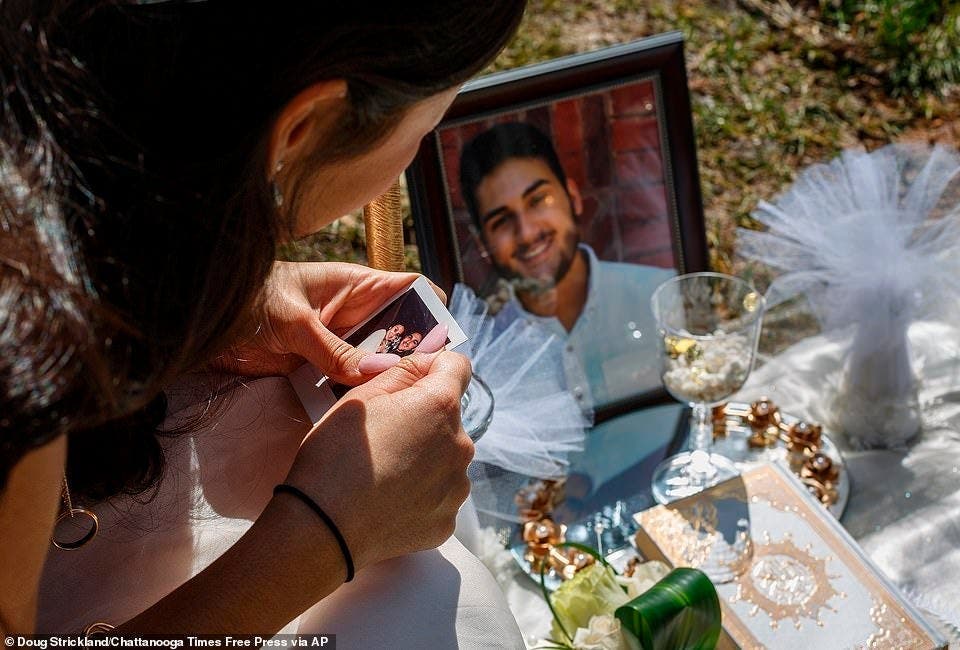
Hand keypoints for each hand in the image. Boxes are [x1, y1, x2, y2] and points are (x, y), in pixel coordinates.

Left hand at [212, 261, 445, 383]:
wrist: (202, 322)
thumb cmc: (250, 300)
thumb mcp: (295, 321)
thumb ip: (334, 350)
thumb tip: (376, 375)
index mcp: (356, 286)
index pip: (410, 290)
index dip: (433, 311)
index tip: (443, 344)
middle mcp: (354, 314)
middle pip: (400, 332)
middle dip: (414, 356)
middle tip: (425, 386)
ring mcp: (337, 342)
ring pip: (376, 361)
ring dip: (385, 380)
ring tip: (401, 406)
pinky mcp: (319, 367)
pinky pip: (348, 382)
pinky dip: (356, 396)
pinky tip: (366, 414)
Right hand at [283, 351, 472, 570]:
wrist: (323, 528)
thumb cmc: (335, 456)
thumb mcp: (360, 397)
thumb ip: (402, 372)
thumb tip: (426, 365)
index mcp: (441, 407)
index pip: (458, 367)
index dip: (432, 368)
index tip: (408, 381)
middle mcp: (461, 445)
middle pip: (450, 417)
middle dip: (423, 418)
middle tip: (384, 435)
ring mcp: (457, 487)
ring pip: (446, 457)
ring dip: (425, 456)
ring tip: (385, 471)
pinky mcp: (448, 520)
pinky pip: (440, 494)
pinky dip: (421, 492)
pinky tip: (390, 498)